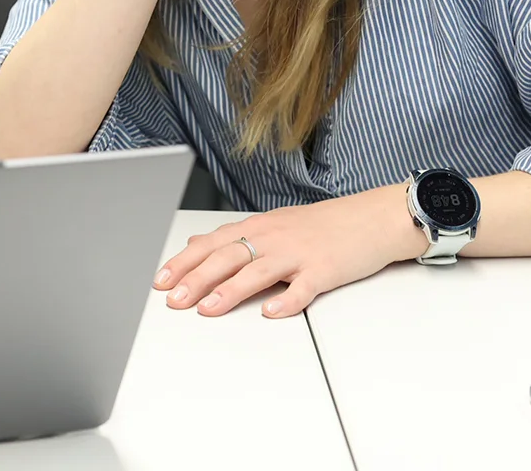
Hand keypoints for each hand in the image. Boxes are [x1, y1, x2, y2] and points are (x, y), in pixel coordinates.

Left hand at [153, 185, 425, 317]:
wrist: (370, 218)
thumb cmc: (322, 226)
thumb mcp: (272, 224)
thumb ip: (234, 237)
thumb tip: (197, 243)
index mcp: (257, 228)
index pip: (211, 244)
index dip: (183, 262)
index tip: (160, 280)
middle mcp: (272, 238)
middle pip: (227, 257)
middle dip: (196, 279)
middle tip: (173, 299)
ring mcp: (298, 253)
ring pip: (257, 270)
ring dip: (229, 290)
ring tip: (207, 308)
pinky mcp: (324, 270)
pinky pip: (303, 287)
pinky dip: (287, 301)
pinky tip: (271, 313)